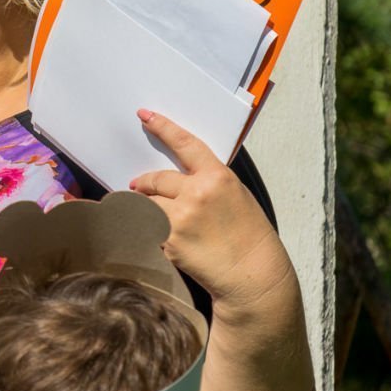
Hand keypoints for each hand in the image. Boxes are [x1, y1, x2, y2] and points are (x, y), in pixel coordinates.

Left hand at [127, 111, 293, 307]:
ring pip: (147, 204)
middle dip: (145, 183)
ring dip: (145, 207)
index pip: (184, 144)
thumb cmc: (248, 234)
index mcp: (217, 177)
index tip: (145, 116)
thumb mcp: (235, 195)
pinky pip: (149, 228)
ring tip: (153, 214)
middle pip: (156, 179)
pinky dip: (151, 230)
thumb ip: (208, 181)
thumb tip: (179, 175)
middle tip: (139, 185)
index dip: (163, 128)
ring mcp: (180, 219)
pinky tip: (169, 240)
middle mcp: (196, 194)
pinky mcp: (168, 242)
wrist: (251, 274)